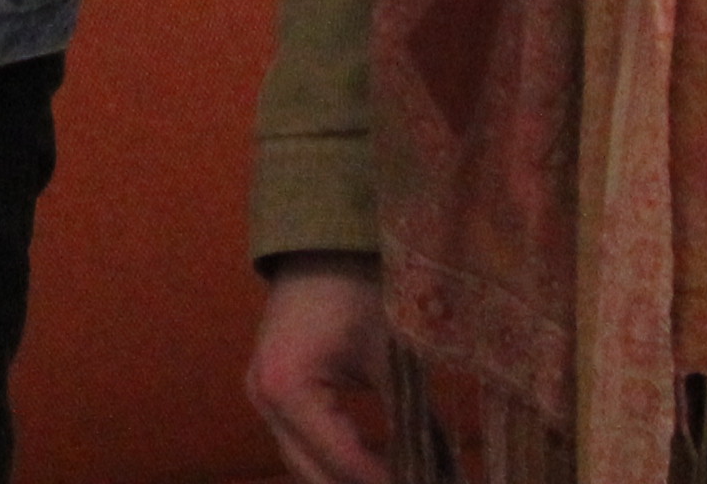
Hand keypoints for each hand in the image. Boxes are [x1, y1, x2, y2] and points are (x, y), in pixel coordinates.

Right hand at [247, 259, 395, 483]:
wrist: (323, 245)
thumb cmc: (358, 290)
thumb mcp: (391, 357)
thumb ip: (414, 419)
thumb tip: (444, 473)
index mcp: (288, 389)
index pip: (344, 462)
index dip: (389, 483)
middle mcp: (264, 400)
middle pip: (315, 475)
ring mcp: (262, 397)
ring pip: (305, 466)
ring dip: (349, 479)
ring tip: (403, 478)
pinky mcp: (272, 392)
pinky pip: (304, 446)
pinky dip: (339, 462)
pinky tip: (381, 467)